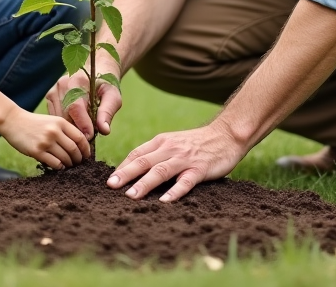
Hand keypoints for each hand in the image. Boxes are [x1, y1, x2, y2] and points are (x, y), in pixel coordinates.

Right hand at [0, 107, 90, 169]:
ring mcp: (45, 141)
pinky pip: (54, 163)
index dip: (86, 149)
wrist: (13, 121)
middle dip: (79, 159)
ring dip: (69, 164)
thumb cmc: (34, 123)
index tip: (86, 155)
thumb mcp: (51, 121)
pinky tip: (59, 166)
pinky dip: (60, 167)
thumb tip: (79, 145)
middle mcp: (54, 131)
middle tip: (78, 163)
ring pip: (65, 157)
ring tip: (69, 166)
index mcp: (60, 122)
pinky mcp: (36, 151)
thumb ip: (64, 130)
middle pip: (74, 149)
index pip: (80, 137)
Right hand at [45, 56, 121, 138]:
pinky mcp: (50, 97)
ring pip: (59, 118)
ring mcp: (53, 91)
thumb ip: (107, 112)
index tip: (91, 136)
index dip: (83, 124)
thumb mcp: (112, 96)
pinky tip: (76, 123)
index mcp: (77, 81)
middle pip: (65, 115)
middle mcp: (62, 85)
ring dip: (70, 127)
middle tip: (89, 136)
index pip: (75, 107)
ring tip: (84, 129)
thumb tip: (104, 130)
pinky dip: (65, 123)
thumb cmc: (105, 85)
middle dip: (77, 129)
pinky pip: (55, 116)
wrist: (96, 71)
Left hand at [106, 121, 247, 201]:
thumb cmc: (197, 143)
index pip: (137, 154)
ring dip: (144, 183)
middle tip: (110, 187)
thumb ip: (156, 154)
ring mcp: (185, 159)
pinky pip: (185, 181)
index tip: (109, 181)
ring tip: (131, 196)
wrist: (226, 135)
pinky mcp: (200, 168)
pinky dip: (174, 191)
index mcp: (161, 141)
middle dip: (126, 174)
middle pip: (144, 161)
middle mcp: (170, 148)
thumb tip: (133, 169)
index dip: (122, 167)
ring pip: (160, 171)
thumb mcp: (173, 143)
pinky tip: (164, 201)